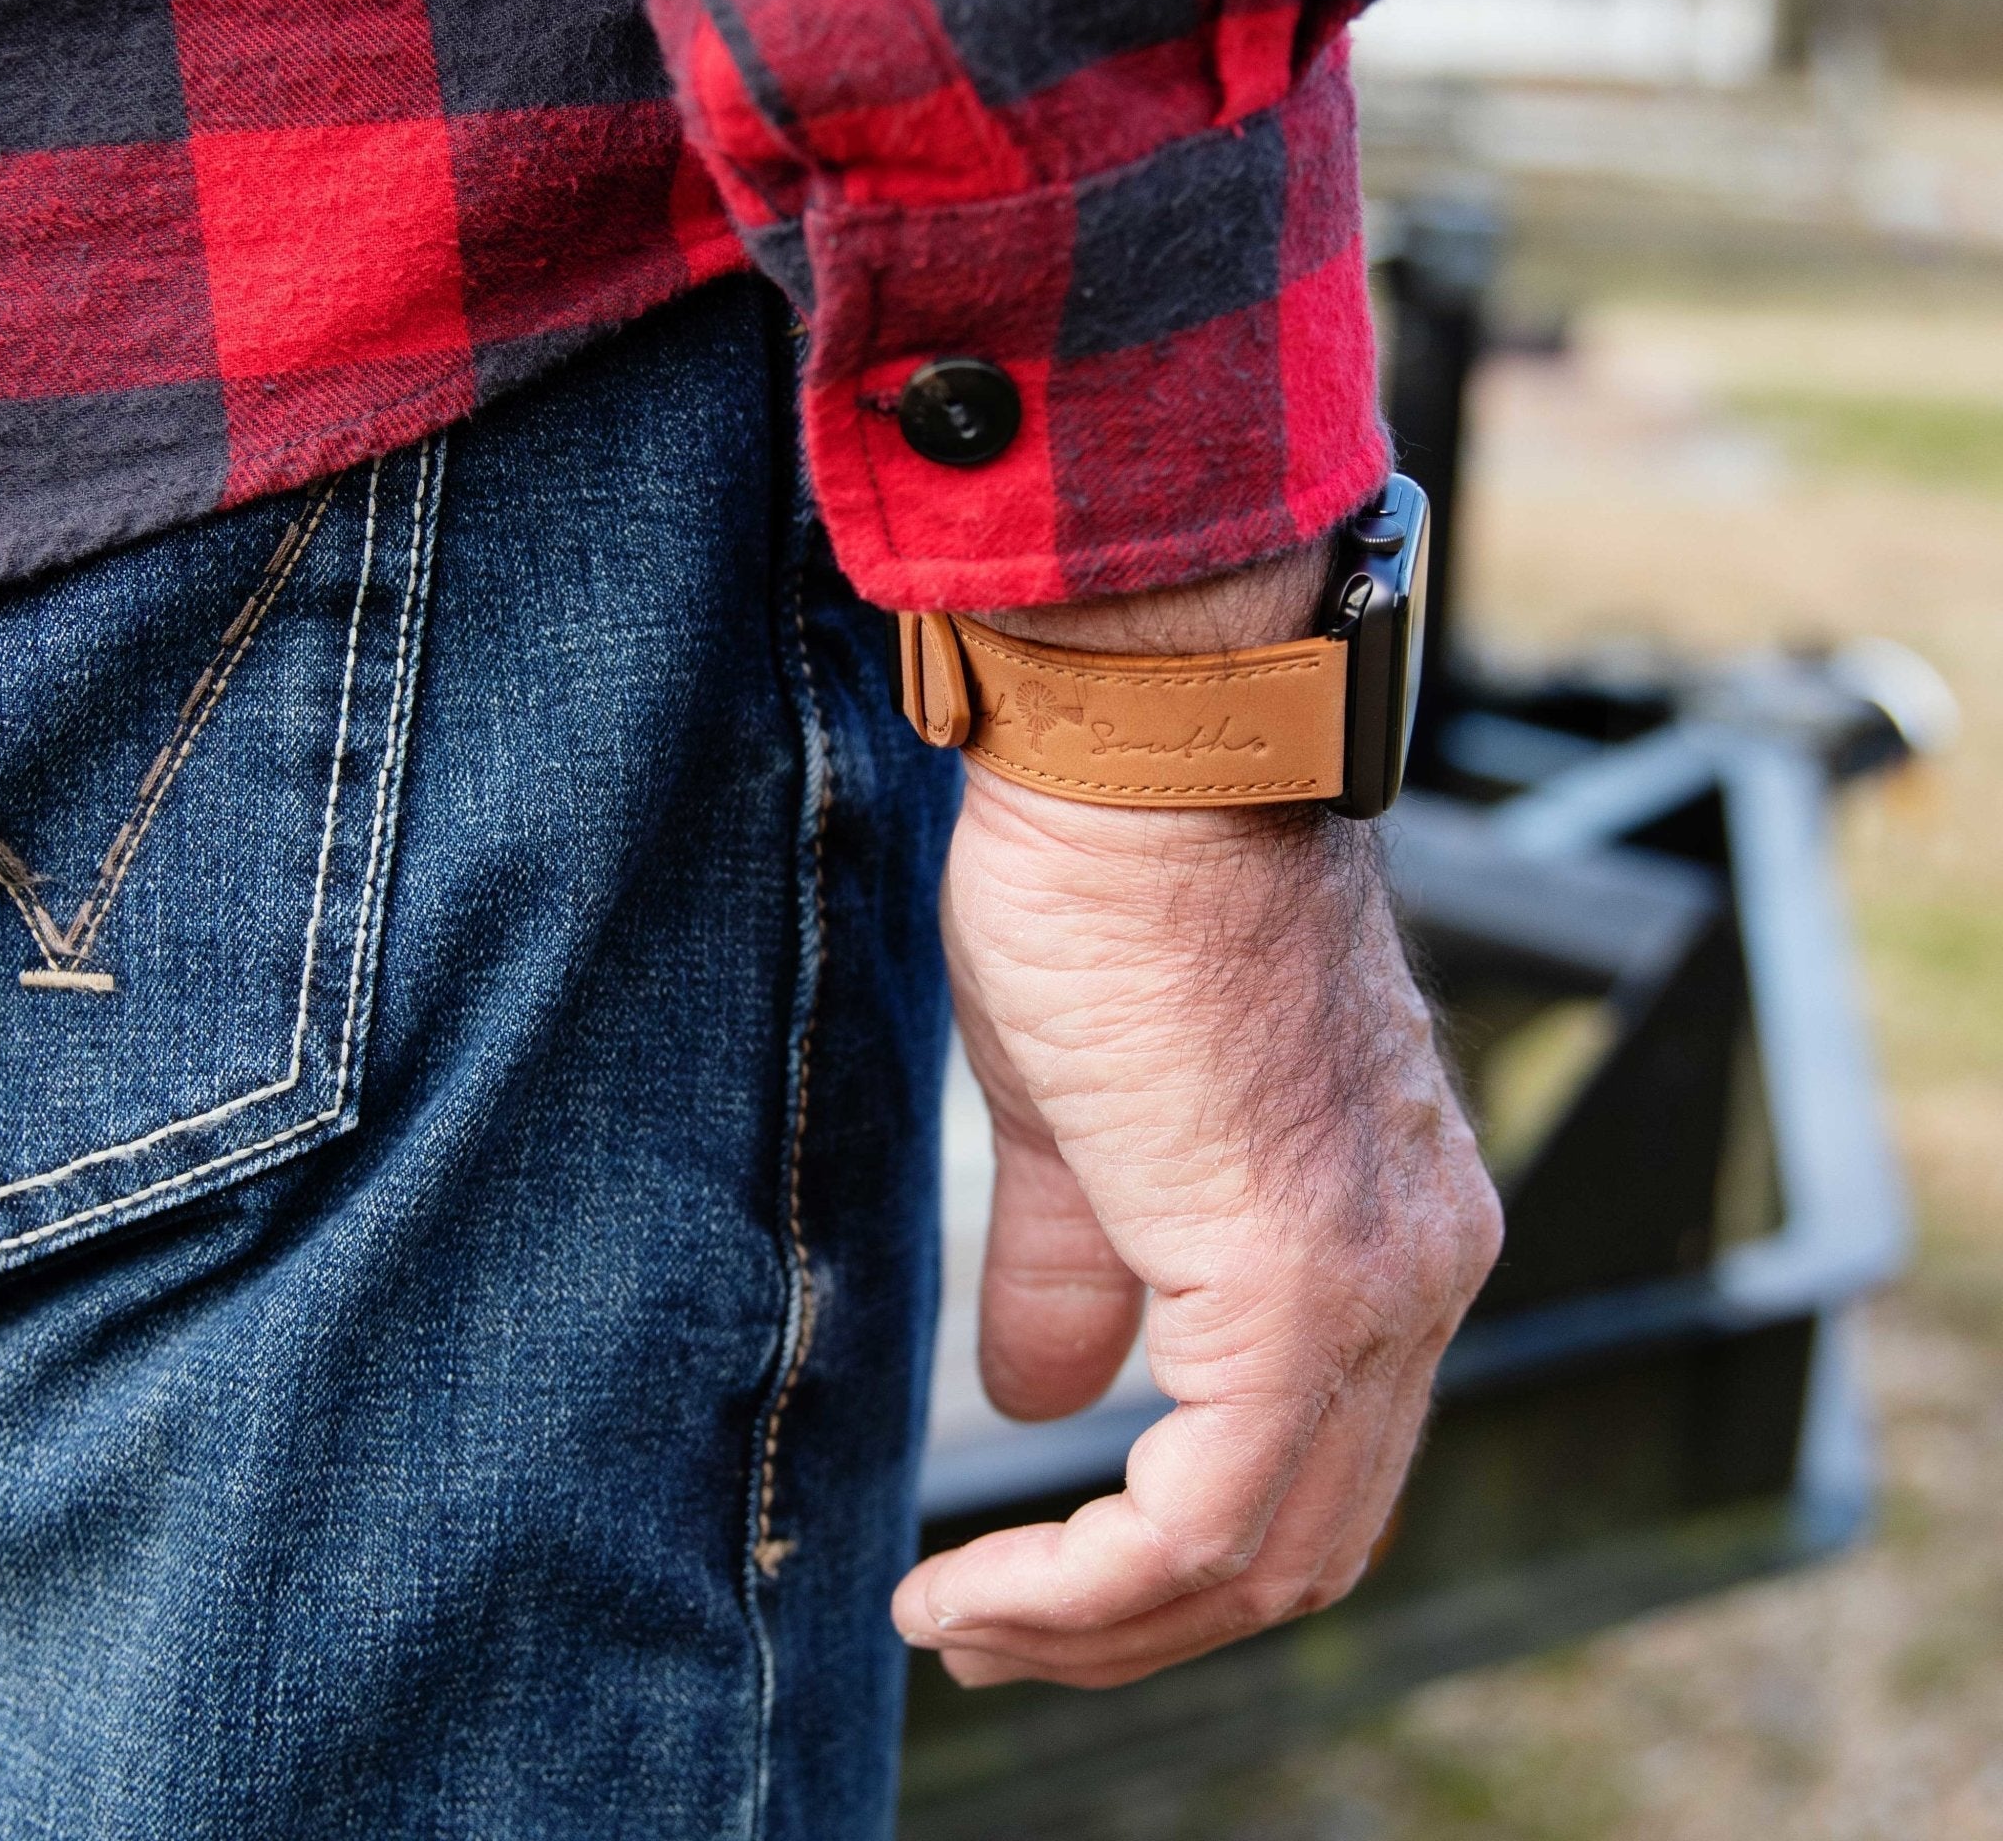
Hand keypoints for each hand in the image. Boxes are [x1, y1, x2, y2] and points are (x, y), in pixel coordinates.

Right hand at [891, 555, 1501, 1690]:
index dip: (1167, 1546)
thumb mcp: (1085, 1119)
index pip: (1312, 1456)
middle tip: (987, 1628)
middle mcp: (1420, 1265)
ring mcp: (1377, 1278)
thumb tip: (1046, 1398)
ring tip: (960, 1624)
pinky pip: (1205, 1518)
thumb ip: (1088, 1269)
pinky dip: (1089, 1587)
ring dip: (1103, 1625)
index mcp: (1387, 1219)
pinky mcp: (1297, 1280)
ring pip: (1268, 1553)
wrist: (1144, 753)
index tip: (1023, 1575)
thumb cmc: (1112, 891)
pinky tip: (977, 1587)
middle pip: (1306, 1538)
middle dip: (1138, 1618)